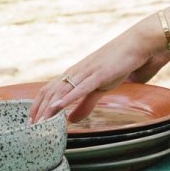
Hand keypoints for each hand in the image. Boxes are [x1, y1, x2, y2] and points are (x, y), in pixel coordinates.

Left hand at [29, 18, 169, 123]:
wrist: (140, 44)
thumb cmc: (122, 63)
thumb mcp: (102, 88)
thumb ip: (86, 104)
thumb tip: (72, 119)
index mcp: (77, 73)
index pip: (50, 90)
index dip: (38, 105)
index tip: (31, 120)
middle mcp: (77, 71)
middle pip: (50, 91)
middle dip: (38, 110)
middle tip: (29, 127)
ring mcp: (87, 72)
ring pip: (61, 91)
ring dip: (48, 108)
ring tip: (38, 122)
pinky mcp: (99, 74)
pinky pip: (80, 88)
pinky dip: (67, 98)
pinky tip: (57, 106)